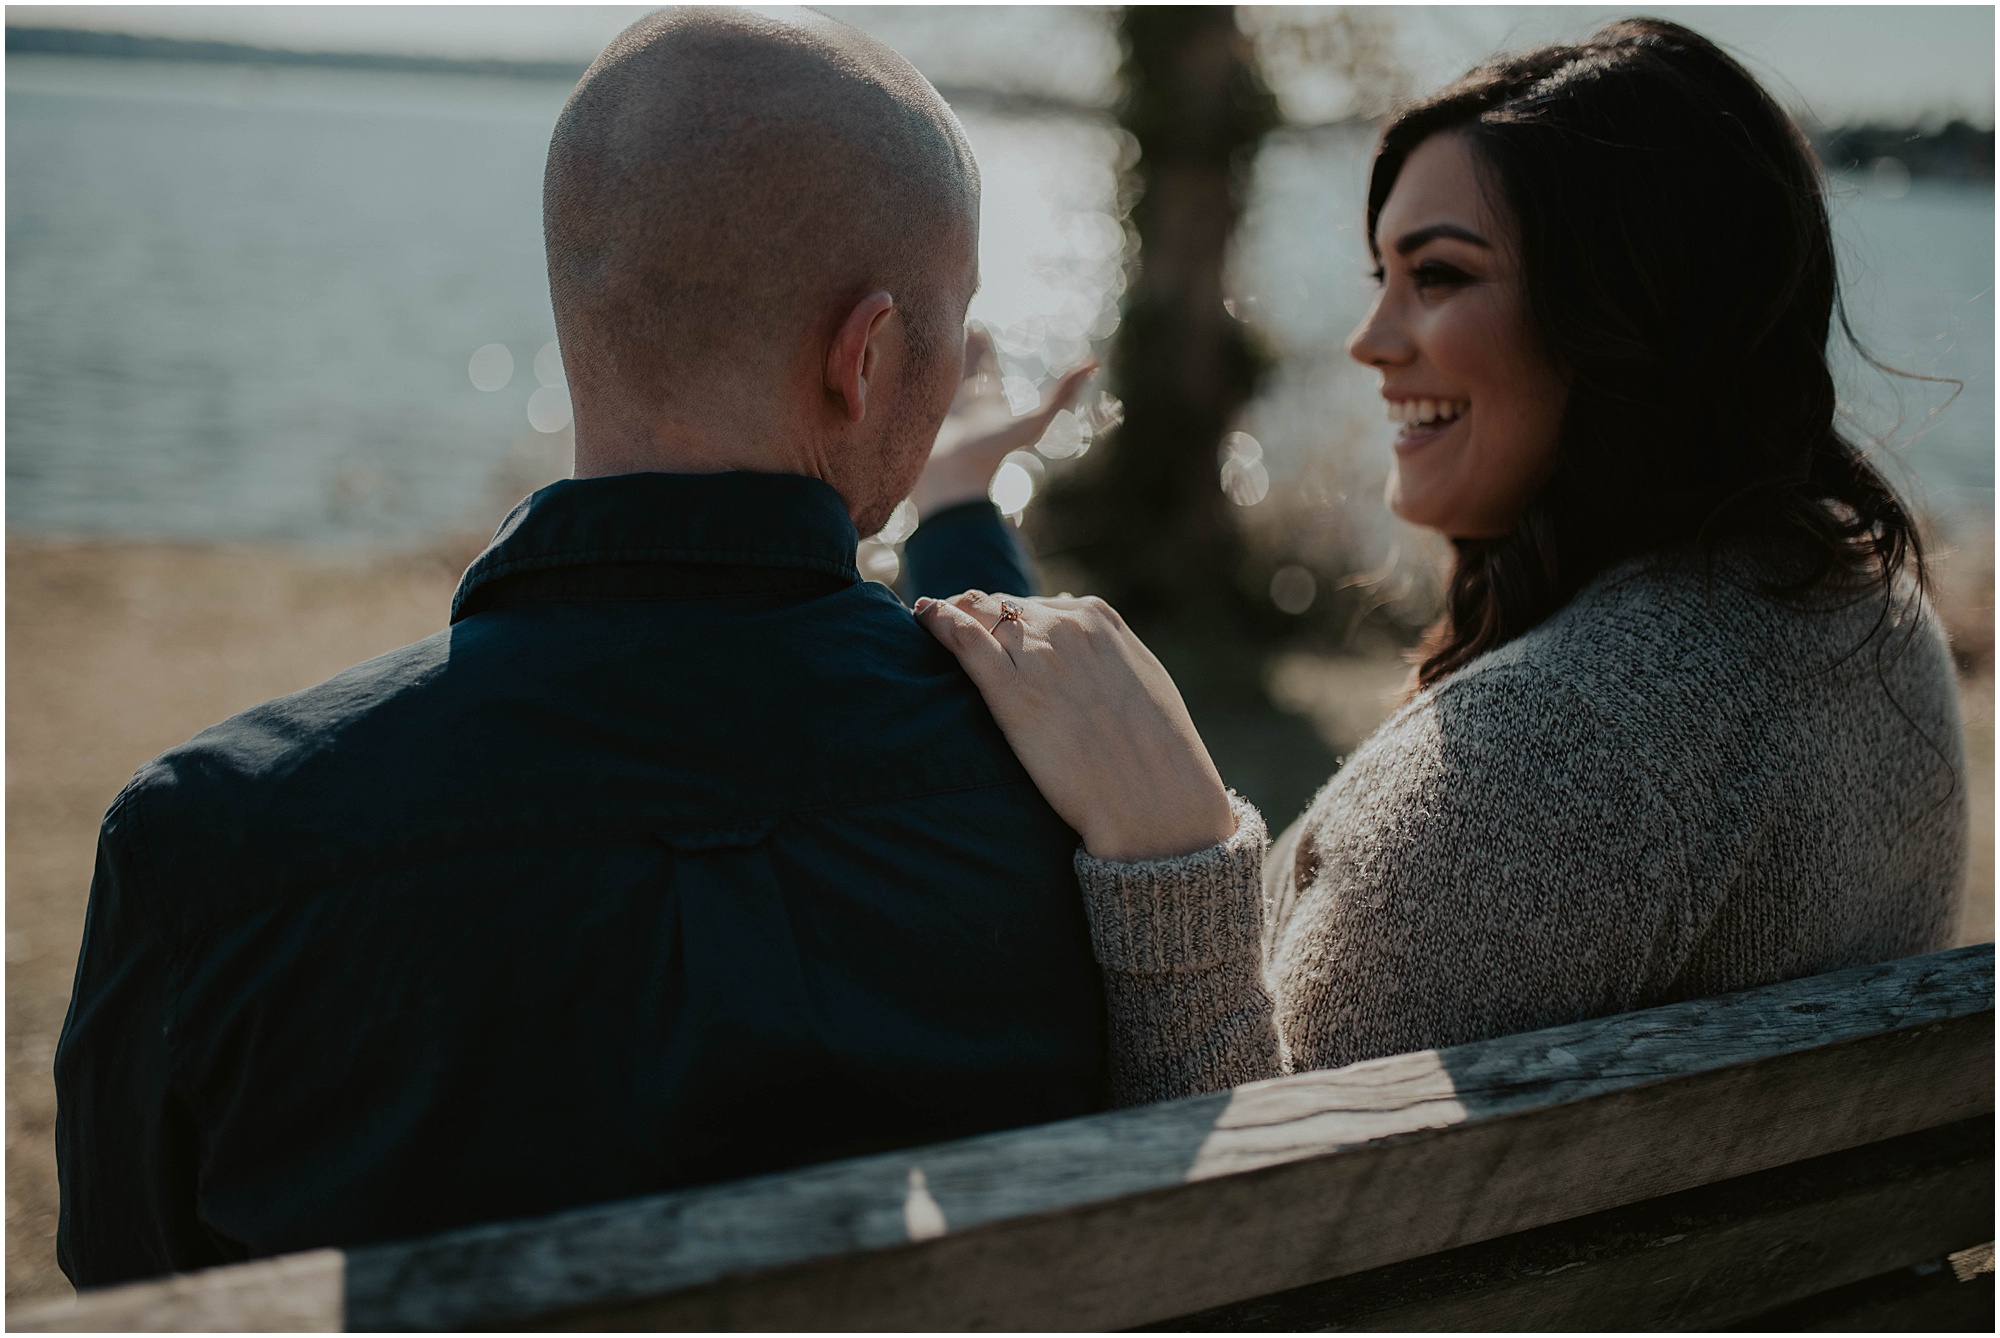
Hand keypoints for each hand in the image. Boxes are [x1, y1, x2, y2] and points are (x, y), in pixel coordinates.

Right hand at [908, 328, 1098, 518]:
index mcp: (986, 401)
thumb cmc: (990, 454)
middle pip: (957, 368)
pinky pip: (906, 391)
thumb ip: (1062, 395)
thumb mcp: (1032, 422)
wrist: (950, 485)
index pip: (985, 365)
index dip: (982, 344)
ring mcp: (933, 412)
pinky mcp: (912, 420)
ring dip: (928, 359)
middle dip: (954, 347)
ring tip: (917, 339)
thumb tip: (1092, 364)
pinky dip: (902, 377)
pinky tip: (887, 363)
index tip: (976, 323)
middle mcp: (960, 404)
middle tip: (948, 324)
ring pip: (931, 378)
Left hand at [913, 591, 1235, 861]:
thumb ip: (1105, 649)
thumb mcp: (1139, 679)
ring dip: (952, 613)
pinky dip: (939, 622)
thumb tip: (1072, 621)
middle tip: (948, 620)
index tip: (988, 627)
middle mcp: (1066, 627)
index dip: (1006, 617)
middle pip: (1001, 607)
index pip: (1035, 606)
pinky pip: (964, 641)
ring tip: (929, 618)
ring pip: (979, 615)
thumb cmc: (1155, 751)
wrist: (1154, 801)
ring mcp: (1038, 658)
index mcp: (1098, 620)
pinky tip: (924, 617)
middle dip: (975, 612)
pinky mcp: (1013, 694)